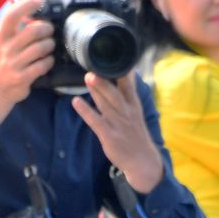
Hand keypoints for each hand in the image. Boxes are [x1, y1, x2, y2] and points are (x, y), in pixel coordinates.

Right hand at [0, 0, 55, 117]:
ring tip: (49, 45)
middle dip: (46, 29)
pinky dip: (48, 61)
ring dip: (49, 45)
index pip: (12, 15)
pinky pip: (42, 65)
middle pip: (33, 31)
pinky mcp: (21, 78)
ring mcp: (13, 64)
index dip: (27, 5)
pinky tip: (47, 60)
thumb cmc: (0, 58)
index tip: (40, 0)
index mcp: (0, 35)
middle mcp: (5, 48)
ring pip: (40, 48)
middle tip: (49, 30)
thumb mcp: (1, 37)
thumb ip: (12, 14)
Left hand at [72, 73, 163, 191]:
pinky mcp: (109, 135)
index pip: (129, 86)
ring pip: (105, 105)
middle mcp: (126, 113)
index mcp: (133, 105)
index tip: (114, 57)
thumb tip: (124, 74)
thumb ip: (128, 94)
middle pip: (115, 94)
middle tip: (93, 68)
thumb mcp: (136, 112)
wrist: (142, 160)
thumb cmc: (135, 134)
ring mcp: (117, 124)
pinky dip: (85, 111)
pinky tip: (76, 102)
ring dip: (96, 91)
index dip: (122, 72)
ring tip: (86, 77)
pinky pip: (95, 121)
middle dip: (105, 82)